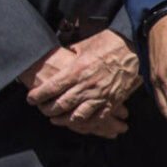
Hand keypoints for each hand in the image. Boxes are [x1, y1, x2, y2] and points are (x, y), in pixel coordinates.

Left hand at [25, 30, 140, 132]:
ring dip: (63, 120)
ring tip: (55, 119)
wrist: (137, 49)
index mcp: (76, 70)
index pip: (51, 87)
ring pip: (76, 115)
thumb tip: (62, 53)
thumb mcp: (86, 43)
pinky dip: (86, 124)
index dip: (37, 95)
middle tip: (41, 110)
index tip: (30, 99)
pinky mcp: (112, 101)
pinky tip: (79, 123)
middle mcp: (86, 85)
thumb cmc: (111, 43)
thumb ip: (71, 51)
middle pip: (60, 104)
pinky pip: (97, 118)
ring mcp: (100, 95)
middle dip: (47, 110)